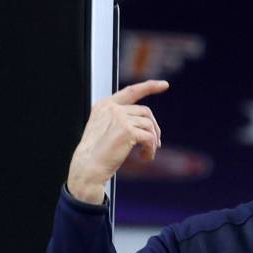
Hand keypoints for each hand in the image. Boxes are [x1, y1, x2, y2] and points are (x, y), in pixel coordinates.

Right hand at [67, 80, 168, 203]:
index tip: (164, 84)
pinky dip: (150, 149)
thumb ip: (122, 120)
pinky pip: (149, 138)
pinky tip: (145, 158)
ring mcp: (119, 117)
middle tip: (156, 144)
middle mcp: (112, 108)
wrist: (88, 167)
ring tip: (147, 154)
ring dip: (153, 141)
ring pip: (149, 125)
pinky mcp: (127, 130)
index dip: (149, 86)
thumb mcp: (106, 129)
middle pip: (146, 112)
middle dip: (154, 128)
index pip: (131, 91)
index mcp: (105, 105)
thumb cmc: (97, 153)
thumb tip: (148, 124)